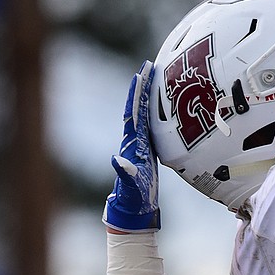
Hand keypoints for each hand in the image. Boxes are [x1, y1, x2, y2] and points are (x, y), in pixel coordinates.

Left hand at [103, 61, 159, 231]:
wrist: (134, 208)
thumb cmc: (133, 199)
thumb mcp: (130, 186)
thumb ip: (124, 174)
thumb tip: (115, 159)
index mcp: (132, 144)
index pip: (134, 113)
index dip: (137, 93)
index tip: (141, 73)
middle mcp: (134, 141)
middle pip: (138, 108)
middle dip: (142, 86)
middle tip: (148, 65)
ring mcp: (140, 144)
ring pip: (144, 114)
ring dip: (148, 95)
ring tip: (154, 77)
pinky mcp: (147, 150)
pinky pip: (151, 124)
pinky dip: (154, 111)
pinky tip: (160, 104)